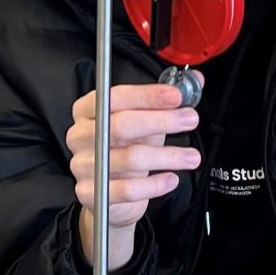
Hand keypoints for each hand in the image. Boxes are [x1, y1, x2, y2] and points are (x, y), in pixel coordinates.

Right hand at [66, 84, 200, 267]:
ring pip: (130, 158)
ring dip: (167, 156)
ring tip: (191, 157)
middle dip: (161, 121)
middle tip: (190, 120)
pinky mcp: (89, 193)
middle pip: (121, 125)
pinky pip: (127, 190)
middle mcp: (80, 135)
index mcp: (88, 110)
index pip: (115, 97)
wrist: (110, 193)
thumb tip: (195, 81)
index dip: (147, 96)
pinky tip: (171, 179)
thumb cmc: (126, 149)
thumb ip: (166, 101)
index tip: (176, 96)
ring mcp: (83, 165)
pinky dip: (154, 185)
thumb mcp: (145, 122)